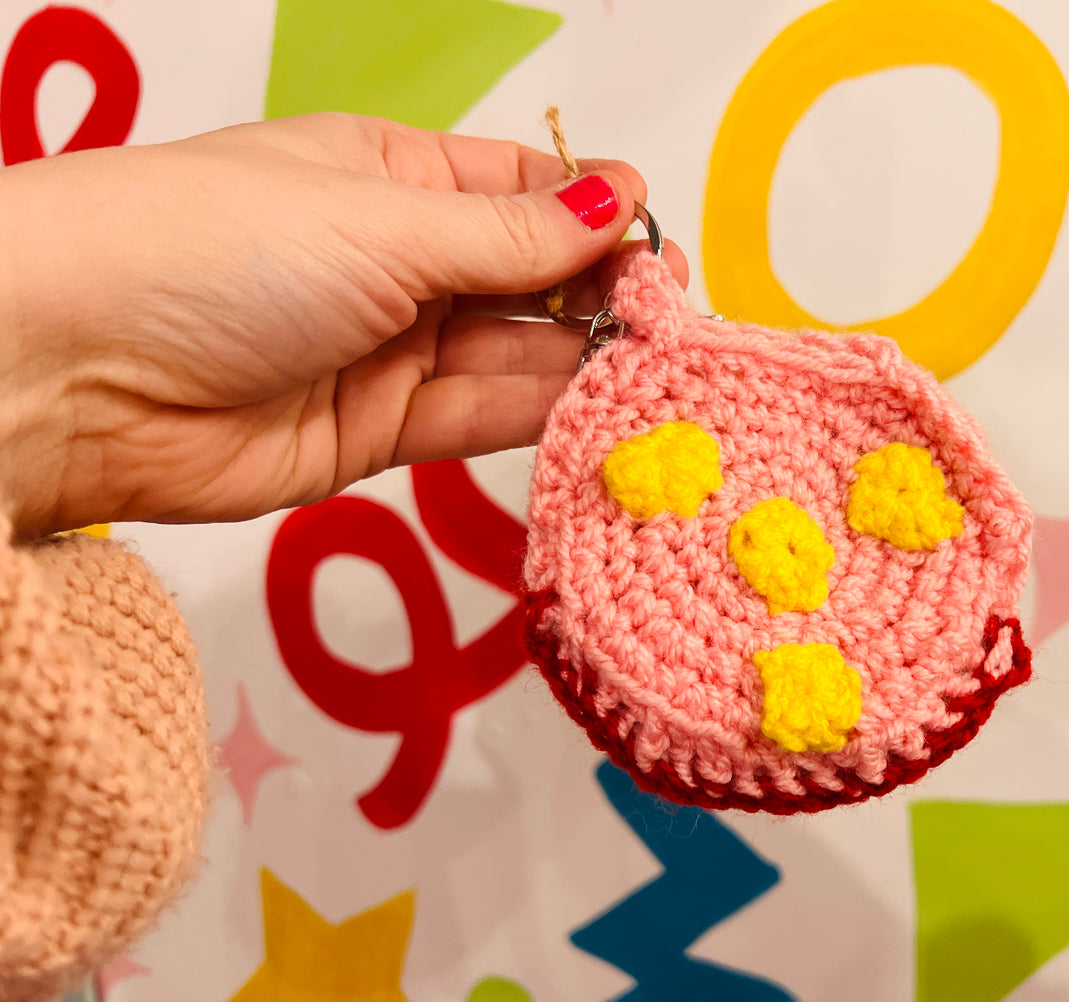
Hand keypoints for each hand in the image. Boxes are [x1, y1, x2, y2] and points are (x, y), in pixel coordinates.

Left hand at [0, 113, 688, 537]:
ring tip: (656, 376)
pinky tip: (597, 412)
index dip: (594, 213)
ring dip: (580, 363)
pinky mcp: (374, 435)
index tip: (656, 241)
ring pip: (510, 354)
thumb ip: (511, 235)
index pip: (520, 190)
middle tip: (671, 324)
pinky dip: (535, 417)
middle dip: (598, 295)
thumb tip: (622, 198)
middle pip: (526, 278)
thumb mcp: (381, 223)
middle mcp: (394, 262)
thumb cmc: (210, 249)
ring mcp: (386, 350)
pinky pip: (475, 419)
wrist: (74, 371)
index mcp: (388, 176)